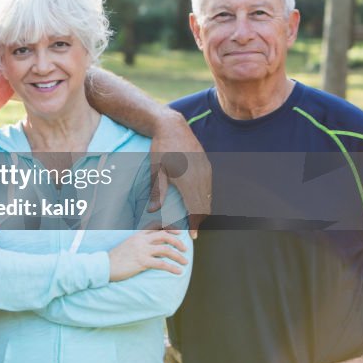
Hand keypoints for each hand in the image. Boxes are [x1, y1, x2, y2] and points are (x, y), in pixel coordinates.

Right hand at [107, 229, 187, 281]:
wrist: (104, 266)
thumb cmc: (115, 258)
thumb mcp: (127, 245)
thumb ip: (139, 243)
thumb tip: (150, 247)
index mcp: (137, 235)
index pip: (156, 227)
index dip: (170, 228)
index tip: (179, 232)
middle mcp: (141, 240)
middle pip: (164, 235)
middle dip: (178, 241)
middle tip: (185, 249)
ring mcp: (141, 250)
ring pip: (166, 249)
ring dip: (178, 256)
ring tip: (185, 262)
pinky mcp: (142, 262)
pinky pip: (161, 264)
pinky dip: (172, 268)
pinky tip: (178, 272)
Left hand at [149, 112, 210, 237]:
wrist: (172, 127)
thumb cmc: (161, 149)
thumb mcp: (156, 170)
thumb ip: (158, 192)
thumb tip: (153, 211)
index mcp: (189, 181)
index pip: (196, 209)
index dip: (195, 224)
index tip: (192, 235)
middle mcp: (201, 177)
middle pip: (205, 206)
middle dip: (199, 219)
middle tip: (190, 228)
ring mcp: (207, 170)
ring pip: (209, 197)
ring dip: (202, 208)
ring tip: (192, 217)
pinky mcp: (207, 165)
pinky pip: (209, 187)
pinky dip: (204, 197)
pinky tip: (195, 200)